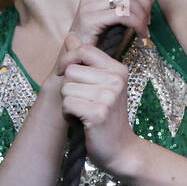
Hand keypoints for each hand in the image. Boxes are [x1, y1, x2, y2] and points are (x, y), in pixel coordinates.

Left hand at [55, 34, 139, 176]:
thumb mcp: (99, 84)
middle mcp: (116, 79)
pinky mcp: (99, 112)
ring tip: (83, 112)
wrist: (120, 149)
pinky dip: (69, 115)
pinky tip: (82, 122)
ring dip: (68, 103)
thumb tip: (71, 36)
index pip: (84, 50)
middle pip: (71, 70)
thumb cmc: (106, 116)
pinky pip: (67, 104)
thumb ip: (84, 60)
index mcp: (118, 68)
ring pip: (66, 87)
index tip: (71, 77)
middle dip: (69, 88)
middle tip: (83, 102)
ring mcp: (109, 95)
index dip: (70, 61)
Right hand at [69, 0, 160, 44]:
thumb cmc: (98, 48)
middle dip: (145, 0)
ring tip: (145, 30)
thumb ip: (132, 7)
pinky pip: (122, 14)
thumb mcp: (118, 24)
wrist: (77, 66)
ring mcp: (88, 7)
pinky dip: (138, 24)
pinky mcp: (90, 20)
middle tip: (149, 20)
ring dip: (142, 13)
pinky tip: (142, 35)